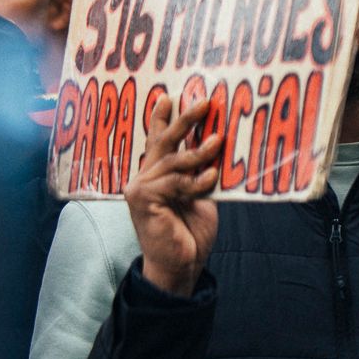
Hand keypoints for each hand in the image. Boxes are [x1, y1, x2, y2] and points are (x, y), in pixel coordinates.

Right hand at [124, 90, 221, 296]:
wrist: (181, 263)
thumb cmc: (191, 230)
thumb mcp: (200, 193)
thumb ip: (200, 170)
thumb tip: (217, 141)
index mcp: (156, 174)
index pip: (157, 140)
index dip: (161, 117)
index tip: (170, 95)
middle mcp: (144, 177)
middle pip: (164, 142)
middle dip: (184, 120)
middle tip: (203, 102)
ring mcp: (140, 188)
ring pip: (173, 160)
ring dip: (198, 151)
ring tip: (218, 141)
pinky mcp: (143, 200)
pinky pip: (175, 182)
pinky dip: (196, 180)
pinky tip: (212, 177)